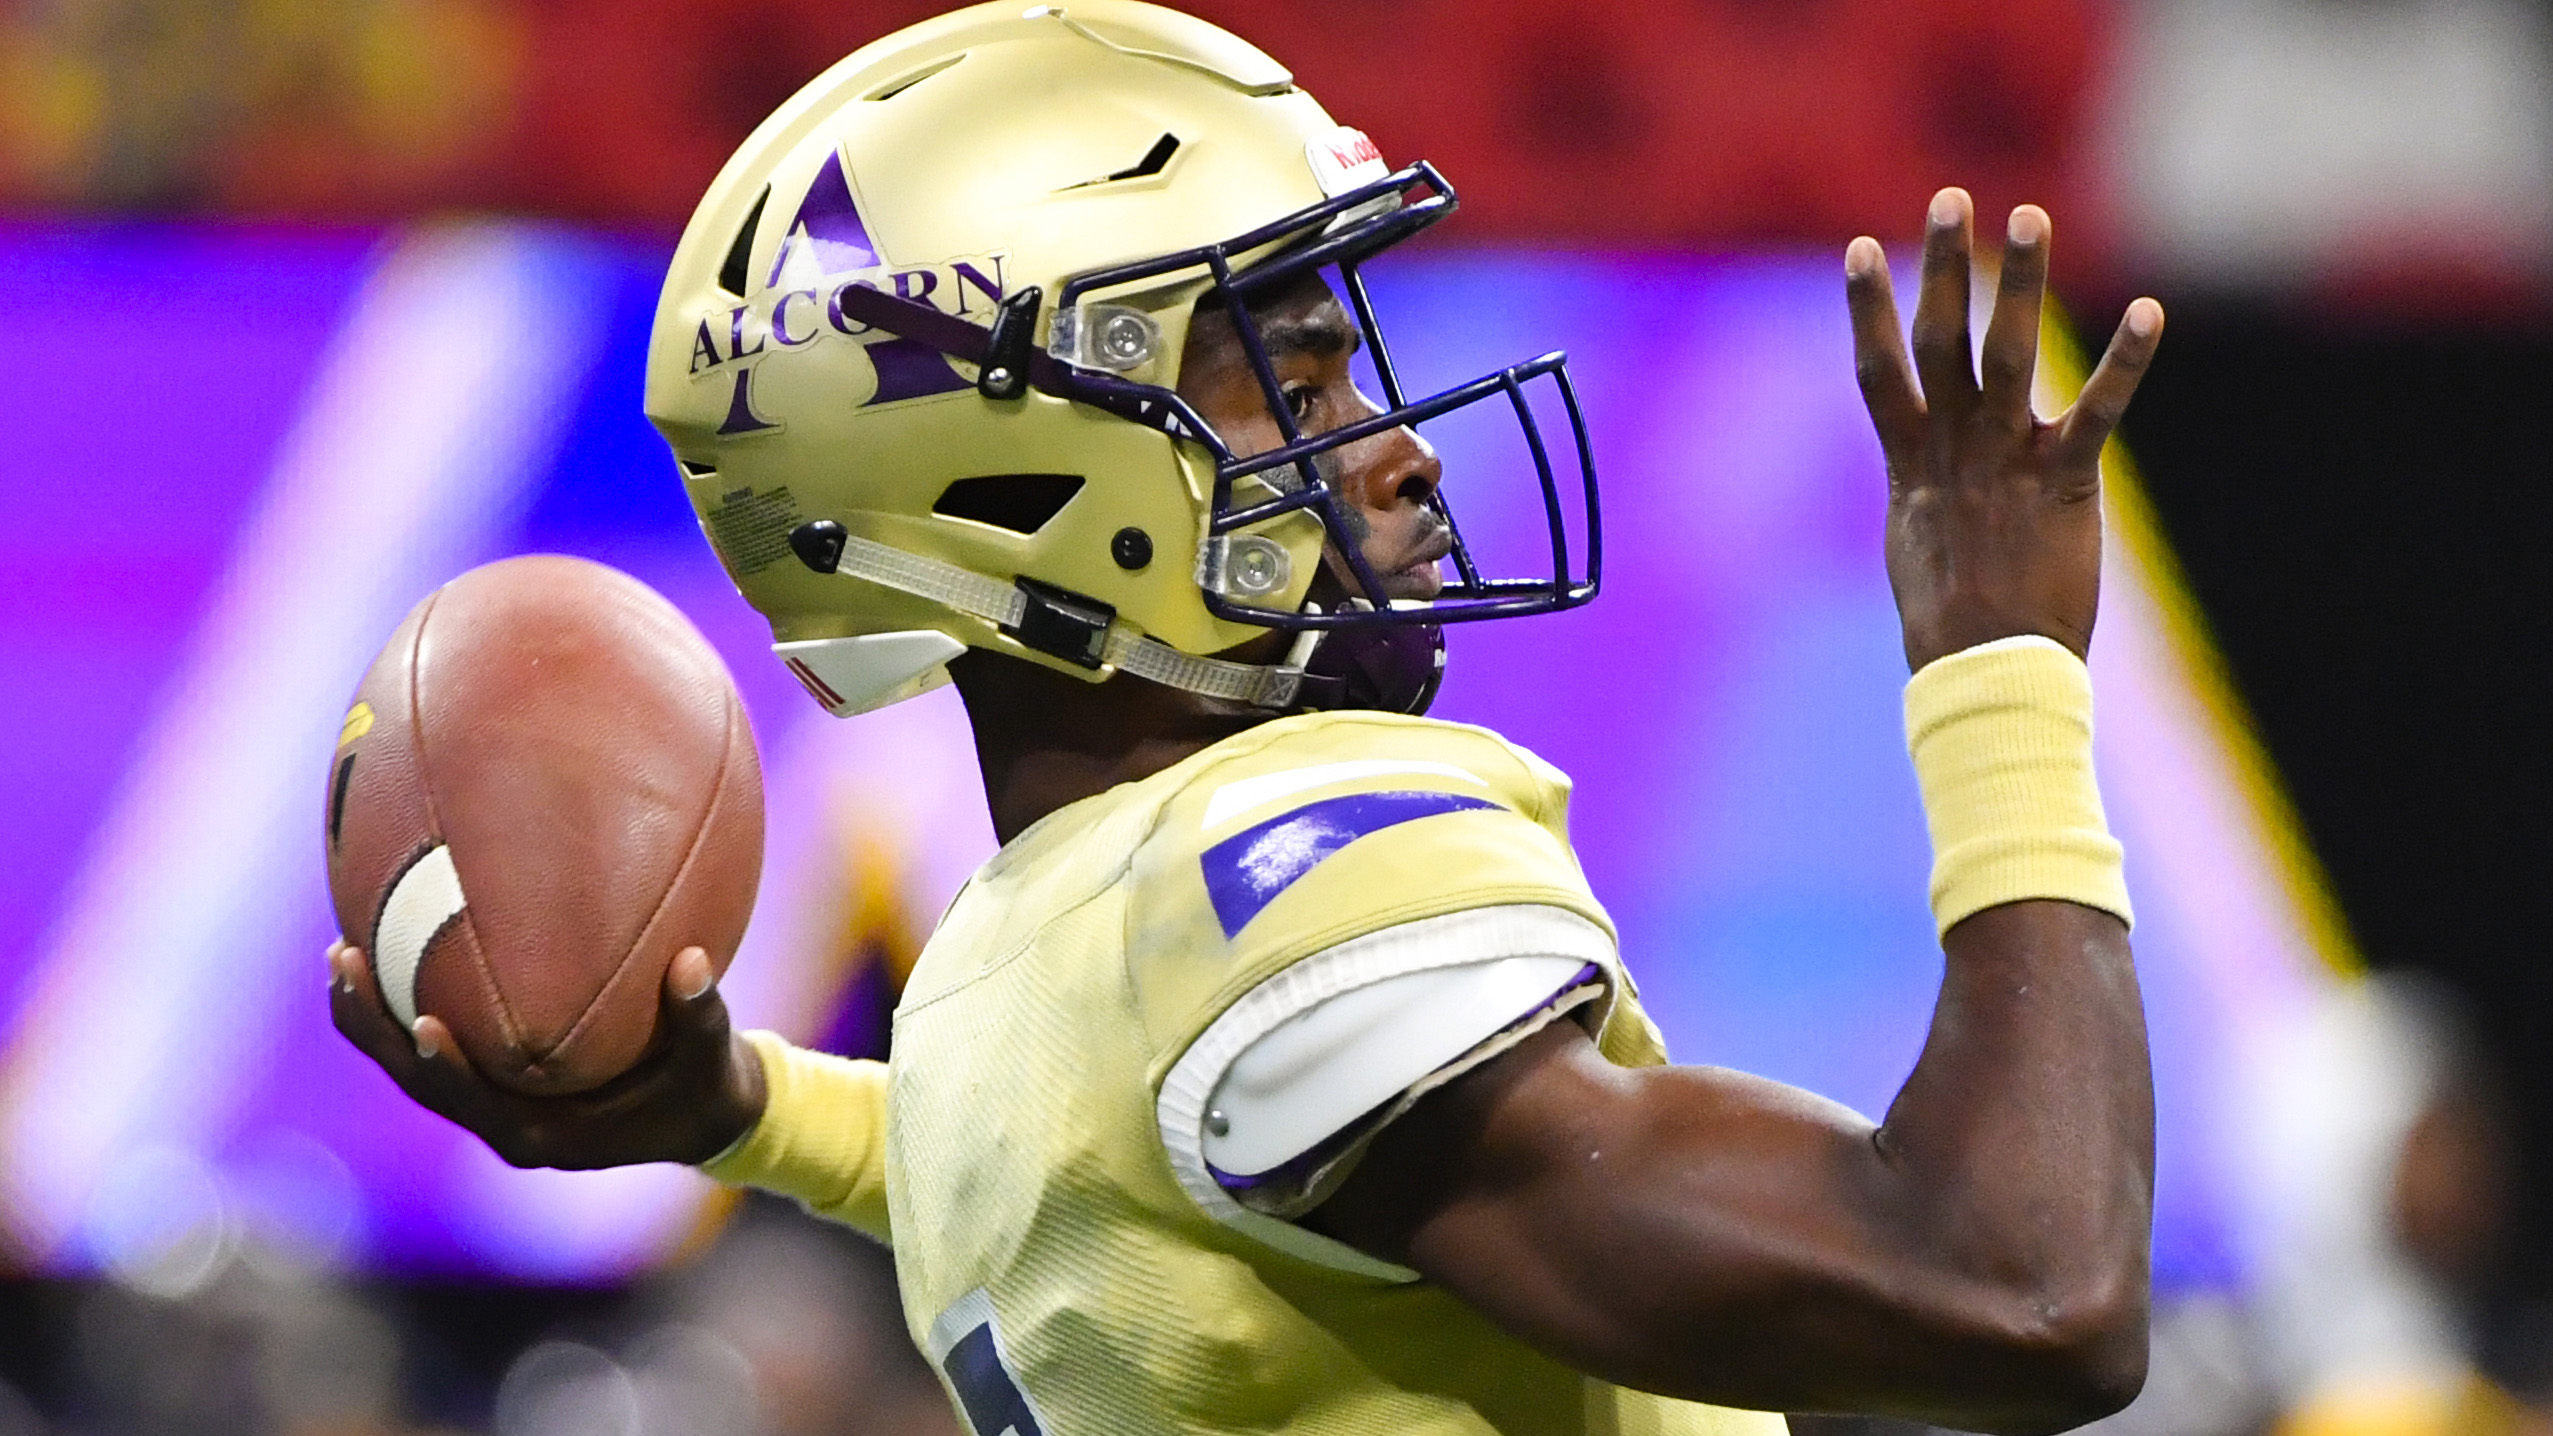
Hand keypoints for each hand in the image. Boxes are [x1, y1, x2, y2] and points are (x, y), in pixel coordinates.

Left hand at [328, 938, 766, 1169]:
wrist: (701, 1121)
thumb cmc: (704, 1090)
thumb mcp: (712, 1059)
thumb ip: (701, 1014)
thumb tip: (693, 961)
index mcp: (544, 1134)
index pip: (475, 1103)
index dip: (444, 1065)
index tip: (421, 1021)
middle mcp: (505, 1125)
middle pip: (417, 1080)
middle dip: (372, 1027)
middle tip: (342, 960)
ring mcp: (494, 1106)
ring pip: (413, 1067)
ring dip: (373, 1016)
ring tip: (341, 951)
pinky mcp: (495, 1084)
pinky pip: (437, 1047)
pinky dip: (406, 1007)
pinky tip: (391, 951)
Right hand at [1846, 188, 2163, 670]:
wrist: (1983, 670)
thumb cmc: (1948, 622)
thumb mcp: (1915, 543)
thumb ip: (1920, 490)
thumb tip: (1915, 474)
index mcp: (1911, 464)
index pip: (1879, 368)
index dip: (1867, 307)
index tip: (1860, 248)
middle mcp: (1952, 449)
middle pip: (1940, 340)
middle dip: (1942, 267)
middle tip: (1952, 200)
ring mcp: (2005, 461)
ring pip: (2008, 355)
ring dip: (2019, 283)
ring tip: (2030, 218)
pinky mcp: (2062, 483)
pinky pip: (2097, 411)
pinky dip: (2124, 361)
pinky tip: (2151, 311)